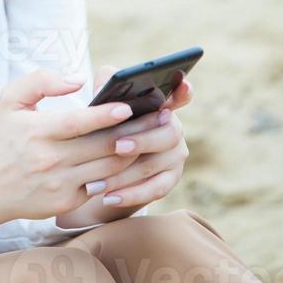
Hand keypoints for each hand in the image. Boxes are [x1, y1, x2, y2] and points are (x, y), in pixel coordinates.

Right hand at [0, 66, 159, 227]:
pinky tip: (134, 158)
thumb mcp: (10, 100)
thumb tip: (77, 79)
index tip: (127, 107)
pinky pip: (101, 185)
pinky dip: (118, 172)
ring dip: (132, 152)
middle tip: (157, 118)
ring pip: (107, 168)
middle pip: (100, 146)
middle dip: (132, 132)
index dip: (104, 115)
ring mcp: (60, 184)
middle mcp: (49, 160)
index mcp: (37, 132)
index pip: (77, 123)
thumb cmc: (3, 137)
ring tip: (151, 135)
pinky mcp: (67, 202)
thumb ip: (40, 81)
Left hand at [86, 63, 191, 207]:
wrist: (104, 163)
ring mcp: (175, 155)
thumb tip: (103, 88)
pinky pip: (153, 189)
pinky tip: (109, 197)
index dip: (183, 90)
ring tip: (98, 179)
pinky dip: (130, 194)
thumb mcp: (103, 103)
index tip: (184, 85)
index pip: (179, 94)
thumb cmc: (105, 124)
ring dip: (123, 173)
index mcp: (161, 104)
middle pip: (165, 134)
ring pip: (153, 164)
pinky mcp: (170, 180)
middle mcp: (173, 128)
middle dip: (140, 140)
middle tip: (118, 146)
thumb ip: (105, 88)